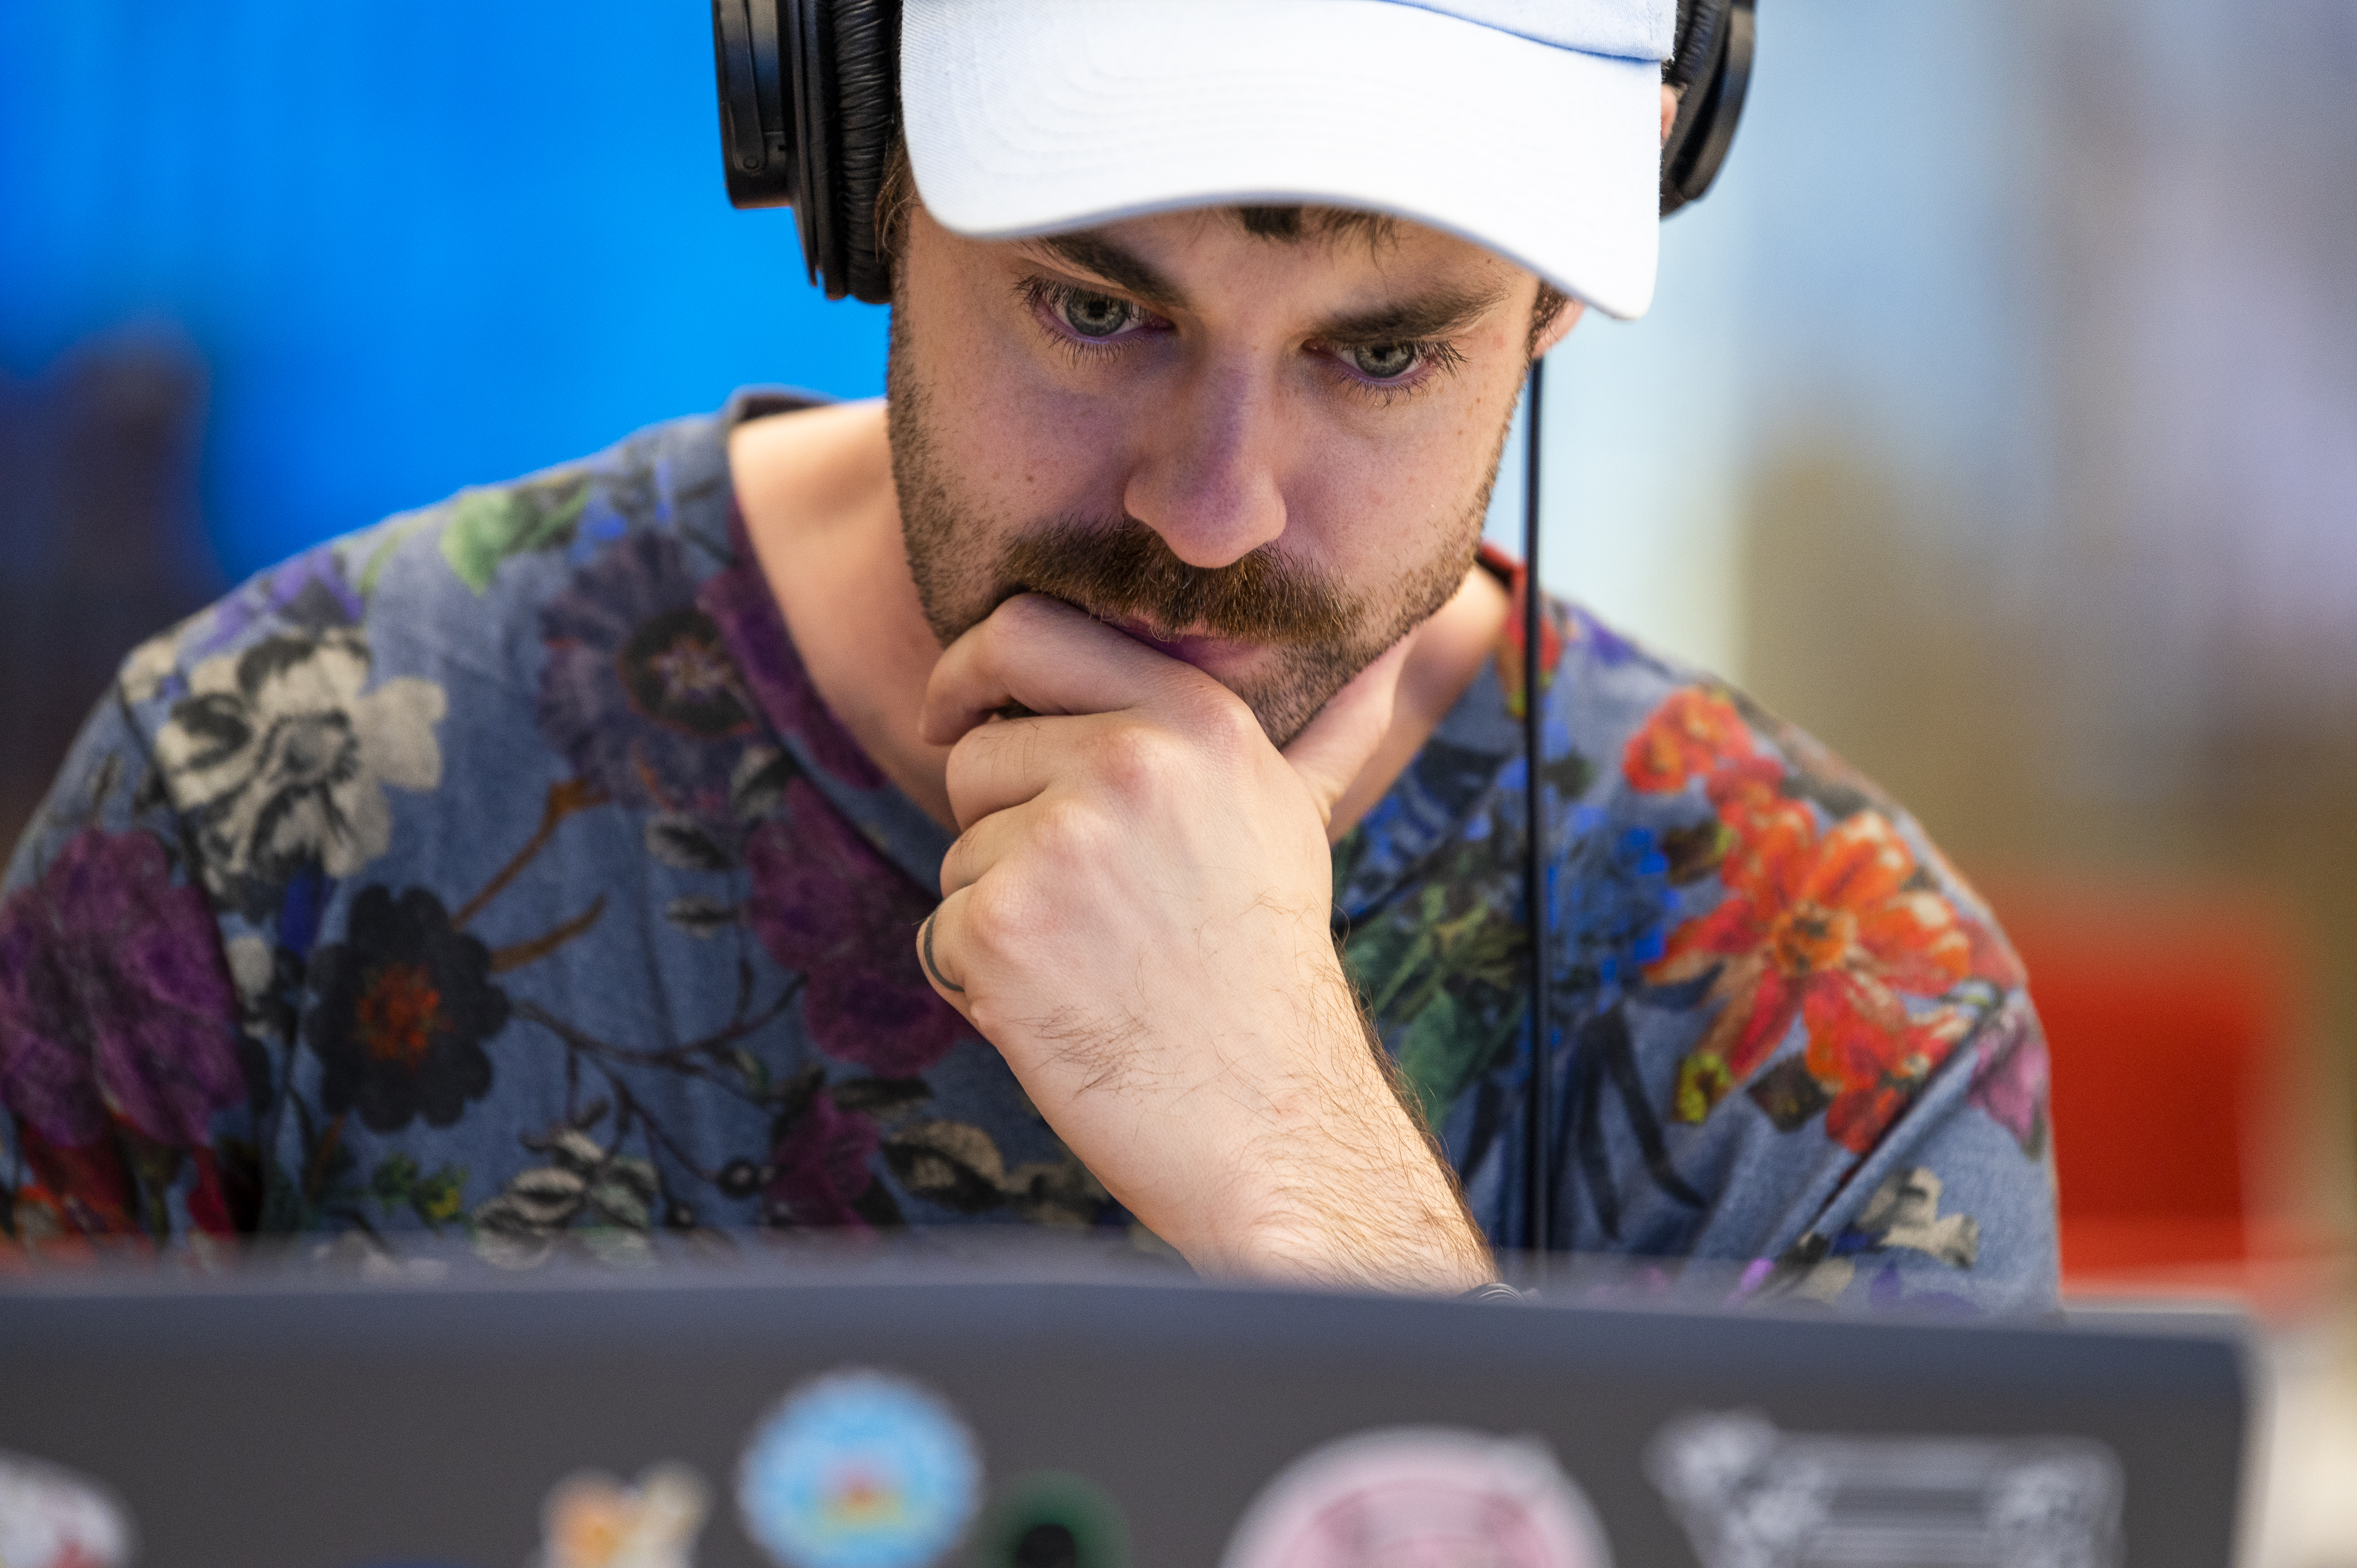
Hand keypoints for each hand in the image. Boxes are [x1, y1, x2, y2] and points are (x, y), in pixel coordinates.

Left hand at [916, 593, 1490, 1291]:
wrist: (1267, 1115)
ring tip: (1094, 960)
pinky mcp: (1002, 927)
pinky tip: (1062, 1006)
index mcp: (1193, 720)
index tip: (959, 715)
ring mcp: (1059, 845)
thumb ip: (1327, 723)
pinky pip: (941, 928)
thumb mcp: (1297, 818)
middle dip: (1000, 824)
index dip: (969, 671)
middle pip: (976, 753)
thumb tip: (1400, 642)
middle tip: (1087, 901)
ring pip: (960, 851)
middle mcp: (1126, 763)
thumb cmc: (1268, 967)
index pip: (1024, 631)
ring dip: (1000, 910)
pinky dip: (980, 979)